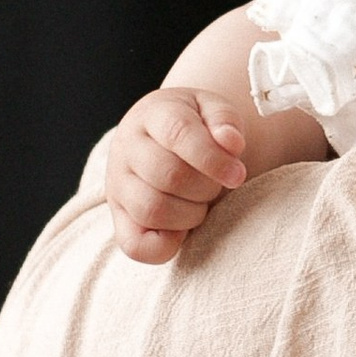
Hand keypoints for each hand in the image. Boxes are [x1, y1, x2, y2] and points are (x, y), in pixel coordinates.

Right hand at [105, 88, 248, 262]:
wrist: (163, 136)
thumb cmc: (196, 126)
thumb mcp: (213, 110)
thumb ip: (225, 121)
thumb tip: (231, 143)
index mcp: (152, 114)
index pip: (179, 134)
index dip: (213, 158)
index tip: (238, 175)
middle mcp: (126, 147)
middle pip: (168, 175)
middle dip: (206, 187)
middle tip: (216, 185)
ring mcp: (117, 184)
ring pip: (152, 210)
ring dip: (191, 214)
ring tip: (200, 201)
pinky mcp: (118, 217)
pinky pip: (135, 245)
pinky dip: (166, 245)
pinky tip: (182, 228)